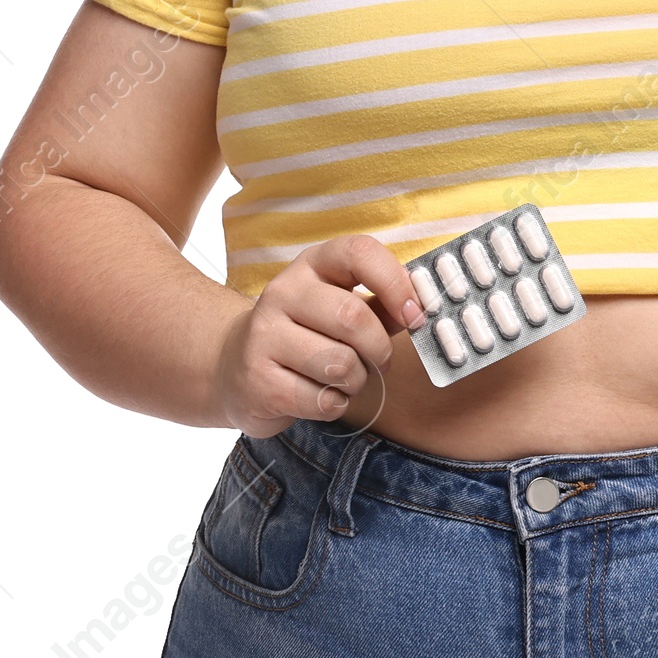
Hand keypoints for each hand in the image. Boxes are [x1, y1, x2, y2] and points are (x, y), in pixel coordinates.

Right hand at [210, 236, 425, 437]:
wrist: (234, 367)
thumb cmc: (307, 334)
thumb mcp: (342, 307)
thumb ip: (383, 305)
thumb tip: (422, 309)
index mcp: (312, 264)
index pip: (358, 252)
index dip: (395, 283)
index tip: (416, 315)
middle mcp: (283, 292)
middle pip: (352, 317)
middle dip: (379, 349)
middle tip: (379, 361)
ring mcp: (263, 335)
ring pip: (339, 363)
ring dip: (356, 381)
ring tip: (342, 378)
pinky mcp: (257, 379)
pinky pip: (321, 400)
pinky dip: (334, 404)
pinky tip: (319, 395)